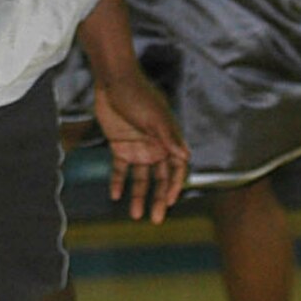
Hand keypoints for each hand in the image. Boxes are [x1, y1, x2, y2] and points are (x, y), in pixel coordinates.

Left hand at [92, 70, 189, 222]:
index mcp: (169, 141)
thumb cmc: (139, 96)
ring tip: (135, 214)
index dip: (175, 186)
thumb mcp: (154, 118)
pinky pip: (120, 170)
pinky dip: (118, 182)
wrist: (114, 83)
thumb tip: (186, 157)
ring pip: (142, 178)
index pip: (177, 169)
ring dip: (139, 196)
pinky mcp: (120, 147)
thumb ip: (169, 138)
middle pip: (161, 178)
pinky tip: (115, 195)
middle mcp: (156, 148)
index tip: (170, 201)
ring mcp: (138, 149)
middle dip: (159, 199)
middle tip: (155, 218)